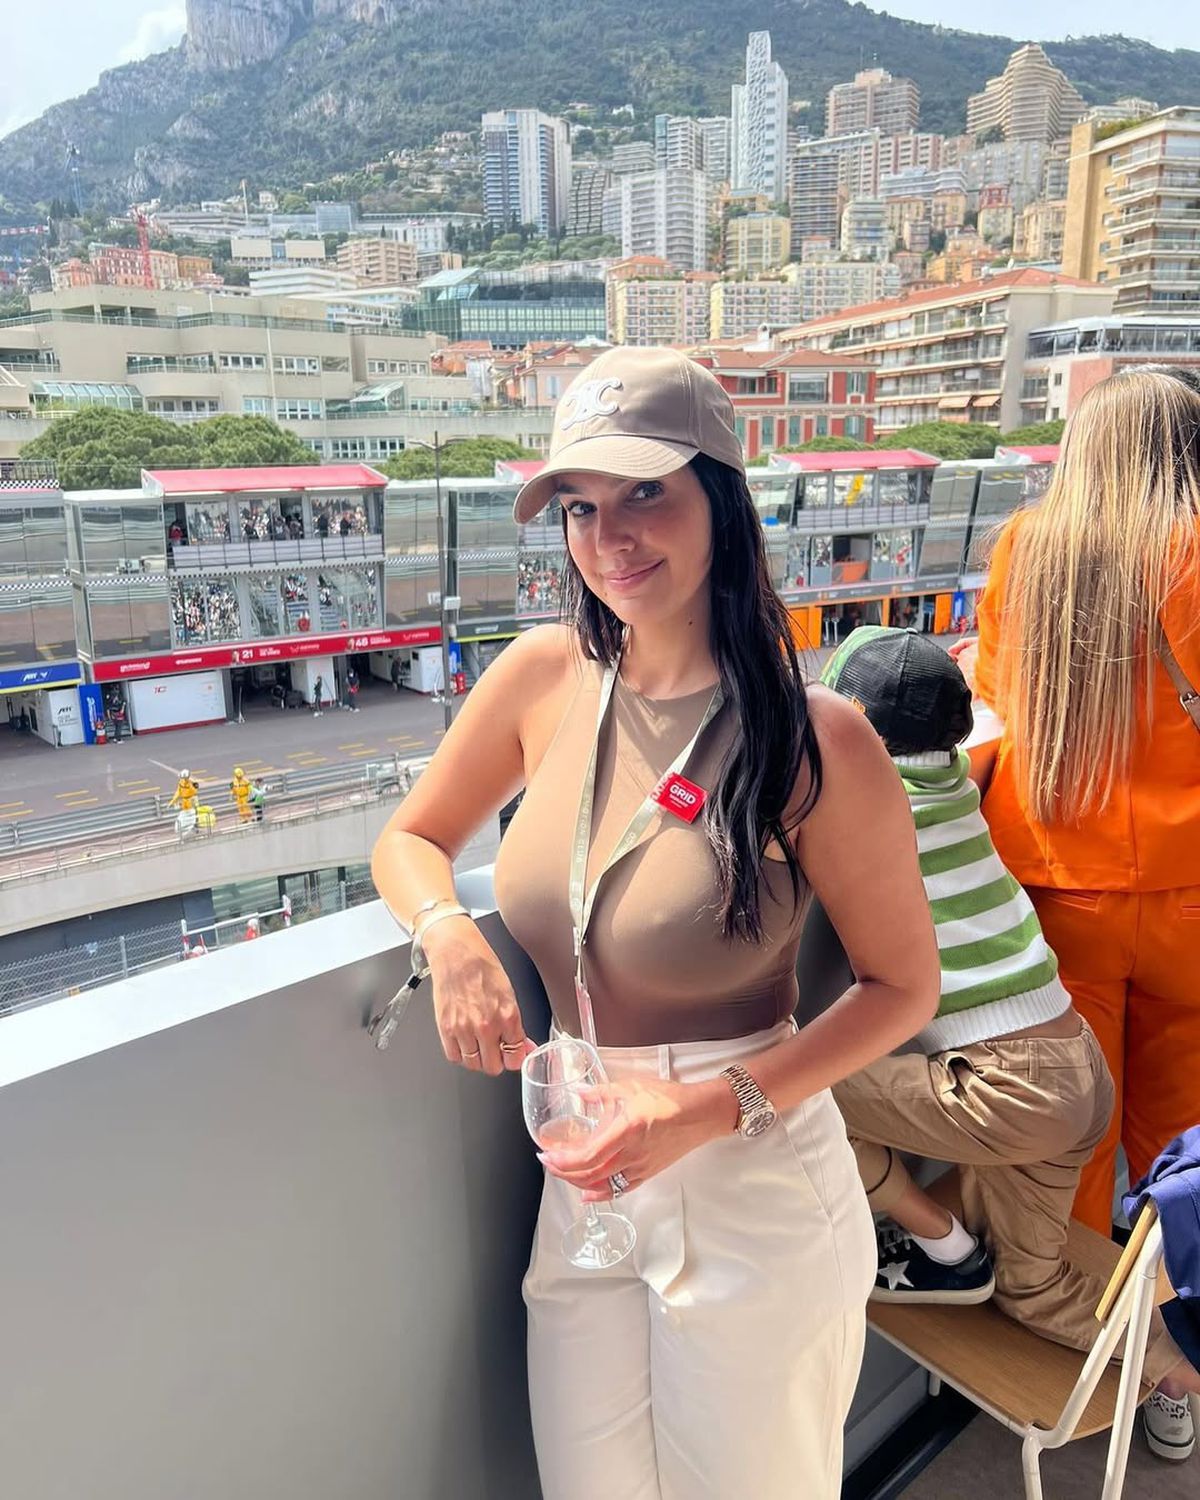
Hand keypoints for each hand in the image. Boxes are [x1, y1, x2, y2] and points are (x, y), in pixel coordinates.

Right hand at [422, 917, 535, 1075]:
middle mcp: (486, 1026)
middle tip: (495, 1049)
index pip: (515, 1059)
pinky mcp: (445, 1028)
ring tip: (479, 1043)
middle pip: (493, 1067)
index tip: (512, 1053)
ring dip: (478, 1057)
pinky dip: (460, 1054)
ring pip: (473, 1065)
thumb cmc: (483, 967)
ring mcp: (464, 1029)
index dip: (514, 1058)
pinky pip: (454, 1056)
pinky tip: (465, 1042)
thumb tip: (524, 1046)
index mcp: (507, 1017)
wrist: (457, 953)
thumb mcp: (510, 995)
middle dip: (496, 1060)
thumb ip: (516, 1027)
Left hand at [537, 1075, 734, 1200]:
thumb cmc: (670, 1098)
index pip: (588, 1156)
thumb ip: (601, 1091)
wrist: (700, 1114)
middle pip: (590, 1174)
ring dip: (578, 1182)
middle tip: (548, 1163)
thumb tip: (579, 1092)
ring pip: (602, 1185)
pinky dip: (600, 1194)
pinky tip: (587, 1194)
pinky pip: (619, 1190)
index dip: (564, 1161)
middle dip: (563, 1172)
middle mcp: (632, 1154)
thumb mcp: (632, 1087)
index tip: (547, 1156)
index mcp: (626, 1130)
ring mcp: (640, 1167)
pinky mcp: (648, 1174)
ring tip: (562, 1173)